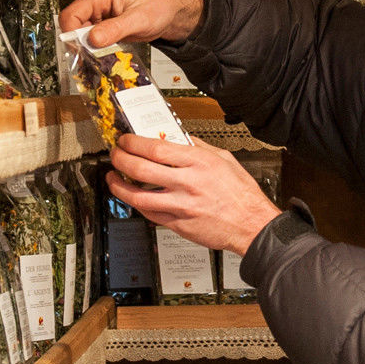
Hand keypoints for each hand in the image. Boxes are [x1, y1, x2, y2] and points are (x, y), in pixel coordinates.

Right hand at [60, 0, 203, 48]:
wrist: (172, 12)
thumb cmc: (160, 6)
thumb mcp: (139, 19)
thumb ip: (115, 28)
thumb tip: (93, 39)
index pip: (72, 14)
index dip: (71, 33)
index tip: (80, 50)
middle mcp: (96, 4)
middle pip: (73, 26)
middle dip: (79, 44)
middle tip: (90, 59)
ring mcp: (100, 16)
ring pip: (81, 35)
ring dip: (88, 49)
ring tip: (99, 60)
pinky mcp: (105, 27)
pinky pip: (93, 41)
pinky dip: (96, 50)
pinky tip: (105, 57)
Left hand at [107, 133, 283, 257]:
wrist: (251, 225)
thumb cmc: (242, 194)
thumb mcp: (224, 159)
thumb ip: (198, 147)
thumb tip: (177, 138)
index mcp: (198, 162)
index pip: (155, 148)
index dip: (133, 143)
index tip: (126, 140)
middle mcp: (187, 183)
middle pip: (141, 169)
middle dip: (120, 159)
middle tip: (115, 155)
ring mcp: (181, 206)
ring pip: (138, 196)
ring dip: (118, 186)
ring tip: (113, 178)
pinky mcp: (178, 225)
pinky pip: (150, 214)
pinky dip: (137, 205)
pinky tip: (133, 198)